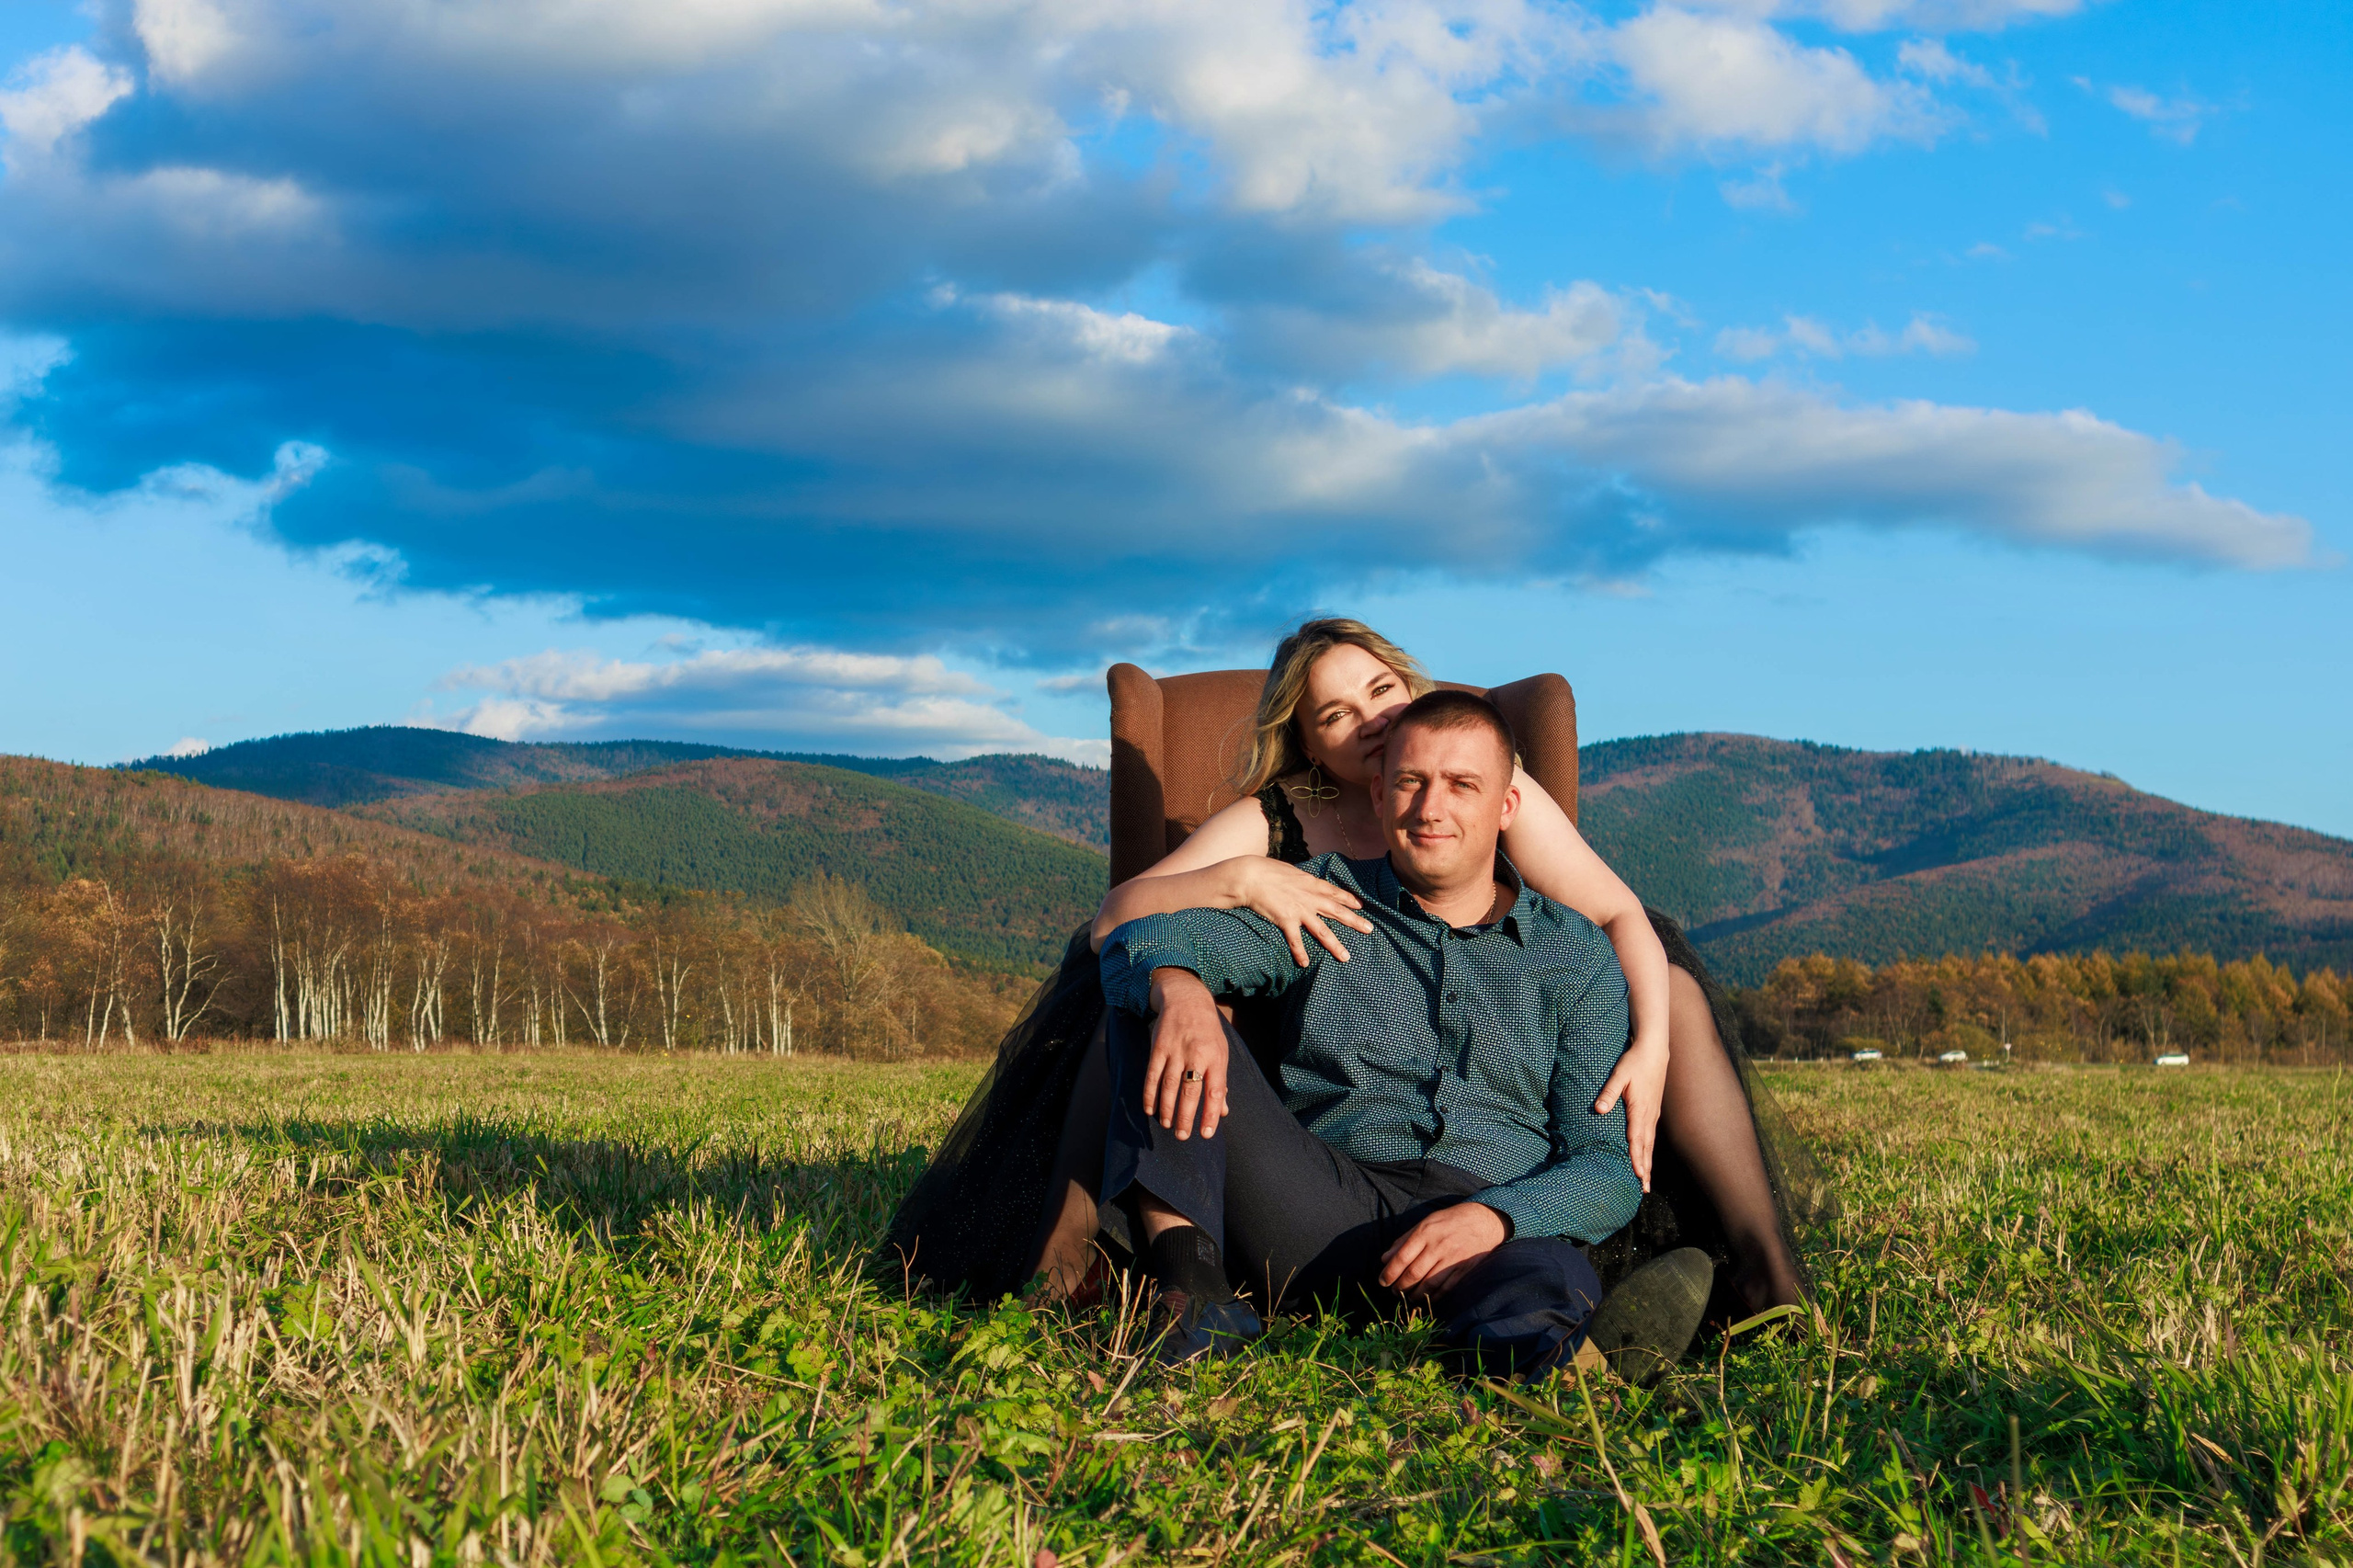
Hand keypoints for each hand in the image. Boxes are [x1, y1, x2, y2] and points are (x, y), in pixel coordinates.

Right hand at [1144, 968, 1230, 1139]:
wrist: (1187, 1000)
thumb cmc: (1207, 1031)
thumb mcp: (1221, 1053)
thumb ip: (1220, 1083)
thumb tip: (1223, 1112)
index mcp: (1216, 1058)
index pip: (1215, 1091)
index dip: (1210, 1114)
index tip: (1205, 1134)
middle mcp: (1196, 1055)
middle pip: (1190, 1091)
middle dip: (1185, 1116)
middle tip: (1182, 1136)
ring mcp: (1176, 1050)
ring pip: (1169, 1085)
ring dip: (1167, 1108)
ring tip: (1166, 1125)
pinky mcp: (1158, 1047)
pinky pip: (1152, 1074)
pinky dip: (1149, 1093)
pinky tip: (1149, 1109)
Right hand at [1229, 857, 1373, 966]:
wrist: (1251, 876)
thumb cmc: (1266, 870)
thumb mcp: (1290, 871)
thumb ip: (1300, 879)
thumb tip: (1302, 880)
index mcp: (1311, 883)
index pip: (1335, 892)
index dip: (1349, 899)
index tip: (1361, 905)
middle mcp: (1310, 898)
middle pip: (1337, 912)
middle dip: (1355, 921)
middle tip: (1369, 929)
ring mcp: (1299, 910)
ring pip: (1322, 931)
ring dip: (1335, 945)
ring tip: (1346, 957)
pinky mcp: (1286, 920)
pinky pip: (1295, 940)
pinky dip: (1300, 952)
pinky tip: (1304, 964)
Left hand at [1379, 1202, 1506, 1298]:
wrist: (1483, 1221)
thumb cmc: (1449, 1221)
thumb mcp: (1425, 1223)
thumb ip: (1404, 1241)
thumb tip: (1385, 1259)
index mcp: (1425, 1232)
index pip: (1402, 1257)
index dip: (1389, 1273)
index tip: (1382, 1281)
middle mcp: (1438, 1246)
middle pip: (1414, 1273)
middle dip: (1400, 1287)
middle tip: (1394, 1291)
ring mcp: (1452, 1259)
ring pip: (1429, 1284)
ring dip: (1415, 1295)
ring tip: (1408, 1297)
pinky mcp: (1464, 1269)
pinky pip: (1446, 1288)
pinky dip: (1434, 1297)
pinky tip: (1426, 1298)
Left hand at [1593, 1033, 1668, 1191]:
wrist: (1654, 1051)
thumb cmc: (1634, 1062)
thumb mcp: (1619, 1074)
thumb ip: (1609, 1092)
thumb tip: (1599, 1109)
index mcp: (1640, 1110)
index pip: (1637, 1140)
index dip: (1637, 1158)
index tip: (1637, 1175)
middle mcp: (1649, 1115)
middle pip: (1647, 1148)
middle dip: (1645, 1169)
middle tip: (1644, 1189)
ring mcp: (1653, 1114)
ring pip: (1650, 1143)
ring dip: (1648, 1162)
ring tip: (1646, 1179)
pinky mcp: (1652, 1111)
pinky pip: (1650, 1136)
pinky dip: (1648, 1150)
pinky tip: (1646, 1156)